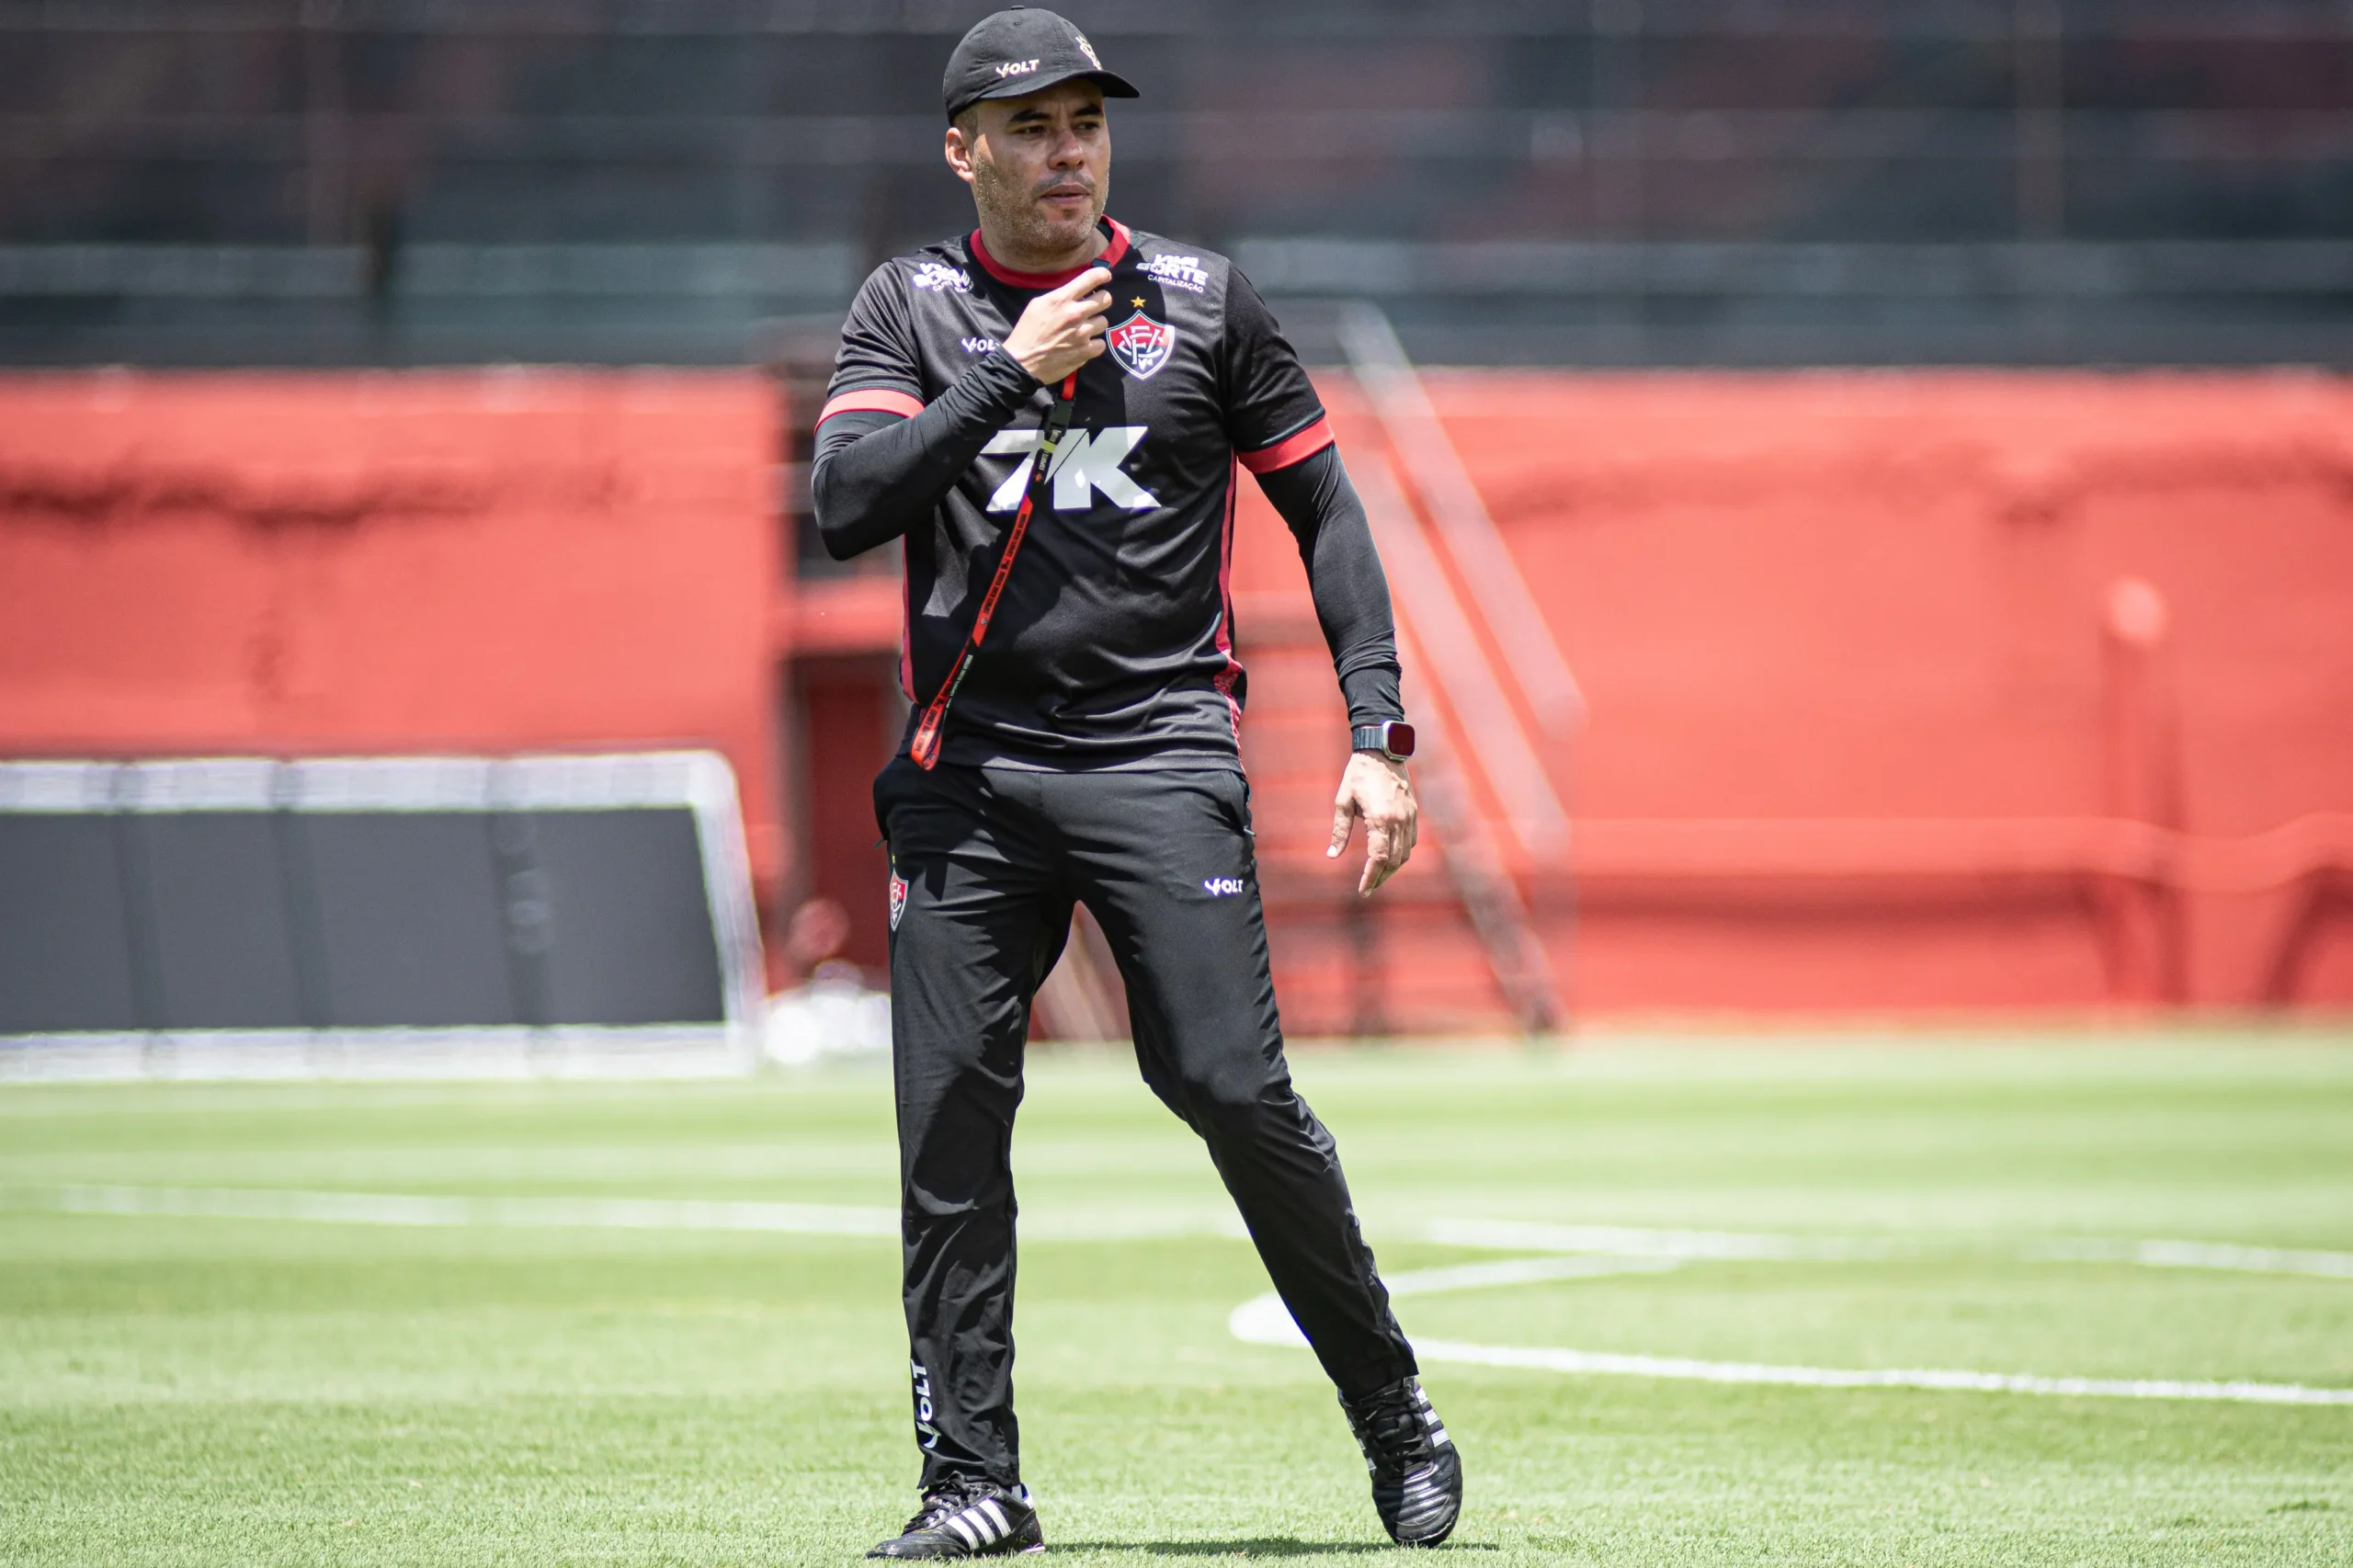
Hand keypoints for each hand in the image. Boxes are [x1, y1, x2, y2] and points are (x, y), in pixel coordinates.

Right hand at [1002, 266, 1111, 383]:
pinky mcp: (1086, 352)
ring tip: (1084, 329)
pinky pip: (1101, 344)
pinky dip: (1094, 345)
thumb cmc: (1027, 332)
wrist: (1023, 362)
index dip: (1103, 274)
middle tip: (1093, 306)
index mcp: (1062, 299)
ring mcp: (1083, 333)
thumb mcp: (1037, 305)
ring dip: (1095, 324)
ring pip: (1104, 322)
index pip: (1092, 278)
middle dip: (1101, 300)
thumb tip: (1075, 293)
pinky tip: (1084, 345)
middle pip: (1106, 299)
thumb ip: (1059, 297)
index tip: (1105, 276)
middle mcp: (1076, 313)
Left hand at [1327, 750, 1417, 895]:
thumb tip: (1332, 855)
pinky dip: (1402, 853)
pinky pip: (1411, 841)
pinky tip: (1390, 856)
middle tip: (1368, 887)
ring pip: (1405, 853)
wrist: (1382, 751)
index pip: (1377, 858)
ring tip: (1377, 875)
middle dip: (1381, 878)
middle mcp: (1398, 821)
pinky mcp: (1414, 812)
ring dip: (1392, 868)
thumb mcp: (1343, 802)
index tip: (1363, 891)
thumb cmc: (1358, 774)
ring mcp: (1409, 816)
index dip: (1370, 877)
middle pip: (1394, 861)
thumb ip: (1340, 831)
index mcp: (1379, 819)